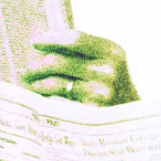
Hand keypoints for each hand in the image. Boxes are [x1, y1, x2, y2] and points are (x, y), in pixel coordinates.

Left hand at [22, 28, 137, 106]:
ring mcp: (101, 92)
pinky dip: (45, 99)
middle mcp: (109, 69)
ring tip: (30, 85)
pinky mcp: (91, 112)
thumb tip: (43, 42)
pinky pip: (58, 101)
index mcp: (112, 51)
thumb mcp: (108, 63)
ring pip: (55, 82)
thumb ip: (83, 51)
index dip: (51, 39)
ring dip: (36, 83)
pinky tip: (40, 99)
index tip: (35, 42)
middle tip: (26, 71)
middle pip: (59, 60)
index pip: (74, 38)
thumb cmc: (113, 88)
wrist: (133, 122)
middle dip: (37, 65)